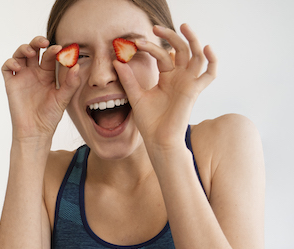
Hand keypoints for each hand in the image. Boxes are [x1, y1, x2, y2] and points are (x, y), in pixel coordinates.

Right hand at [1, 36, 82, 140]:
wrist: (35, 131)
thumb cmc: (50, 116)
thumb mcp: (63, 98)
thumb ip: (71, 83)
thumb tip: (76, 66)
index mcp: (47, 74)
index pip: (49, 55)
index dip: (54, 49)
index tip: (60, 49)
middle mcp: (34, 73)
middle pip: (34, 49)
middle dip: (37, 41)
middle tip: (44, 42)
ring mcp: (22, 77)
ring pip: (20, 54)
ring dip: (24, 48)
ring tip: (31, 52)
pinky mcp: (11, 84)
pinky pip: (7, 68)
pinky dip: (11, 62)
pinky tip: (19, 66)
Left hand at [115, 23, 215, 149]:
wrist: (157, 139)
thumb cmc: (149, 121)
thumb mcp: (136, 96)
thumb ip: (128, 79)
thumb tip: (116, 60)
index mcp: (167, 77)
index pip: (162, 55)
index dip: (151, 47)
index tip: (136, 43)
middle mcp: (180, 77)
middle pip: (181, 49)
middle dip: (171, 36)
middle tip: (156, 27)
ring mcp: (189, 82)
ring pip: (197, 55)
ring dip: (193, 39)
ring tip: (183, 27)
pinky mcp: (195, 90)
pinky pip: (210, 73)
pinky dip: (213, 60)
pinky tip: (207, 48)